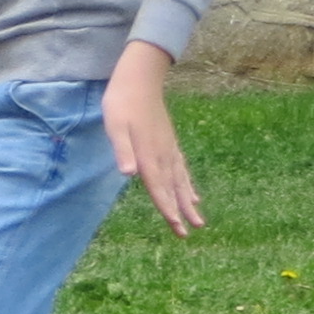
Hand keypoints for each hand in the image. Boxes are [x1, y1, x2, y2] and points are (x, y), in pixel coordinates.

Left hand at [105, 45, 200, 235]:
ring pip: (180, 180)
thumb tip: (129, 173)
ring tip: (198, 220)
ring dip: (187, 201)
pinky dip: (188, 184)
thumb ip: (123, 150)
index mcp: (148, 154)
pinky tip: (193, 194)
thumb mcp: (114, 125)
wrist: (139, 80)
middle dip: (179, 211)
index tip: (177, 227)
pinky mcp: (169, 142)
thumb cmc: (121, 103)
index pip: (158, 187)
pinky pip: (181, 169)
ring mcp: (168, 148)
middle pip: (172, 188)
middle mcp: (162, 154)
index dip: (167, 207)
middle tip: (188, 233)